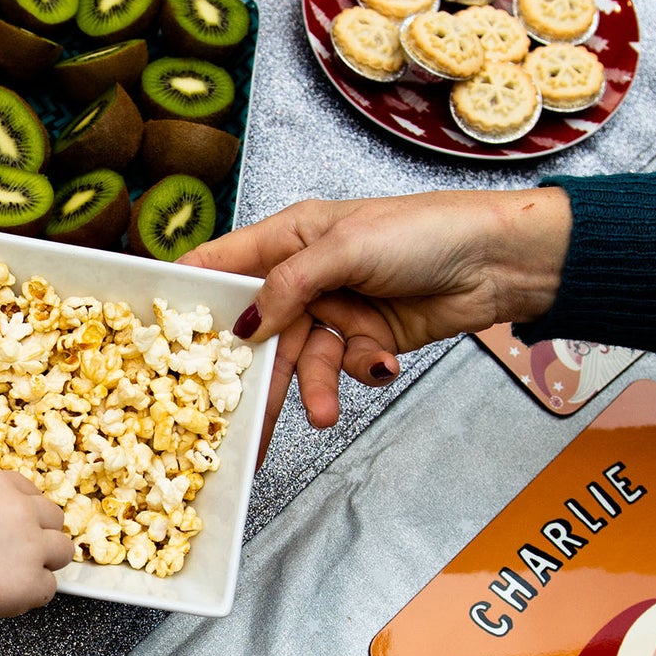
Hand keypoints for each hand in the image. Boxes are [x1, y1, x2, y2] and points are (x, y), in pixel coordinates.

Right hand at [0, 471, 71, 624]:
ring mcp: (33, 545)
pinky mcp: (36, 580)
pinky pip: (49, 587)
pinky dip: (32, 594)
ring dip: (45, 562)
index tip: (15, 526)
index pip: (33, 491)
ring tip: (15, 574)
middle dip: (41, 535)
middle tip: (16, 553)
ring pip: (63, 550)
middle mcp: (22, 510)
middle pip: (54, 518)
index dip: (26, 511)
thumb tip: (8, 515)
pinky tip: (6, 593)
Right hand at [182, 189, 570, 458]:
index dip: (190, 299)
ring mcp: (335, 310)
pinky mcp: (365, 339)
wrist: (499, 262)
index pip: (221, 266)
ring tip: (323, 415)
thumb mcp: (347, 248)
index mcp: (287, 238)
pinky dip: (360, 372)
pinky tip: (381, 364)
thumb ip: (291, 284)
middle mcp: (304, 276)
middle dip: (252, 378)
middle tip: (237, 423)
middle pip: (259, 334)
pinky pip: (344, 368)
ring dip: (314, 390)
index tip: (157, 339)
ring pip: (303, 362)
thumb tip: (245, 323)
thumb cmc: (425, 231)